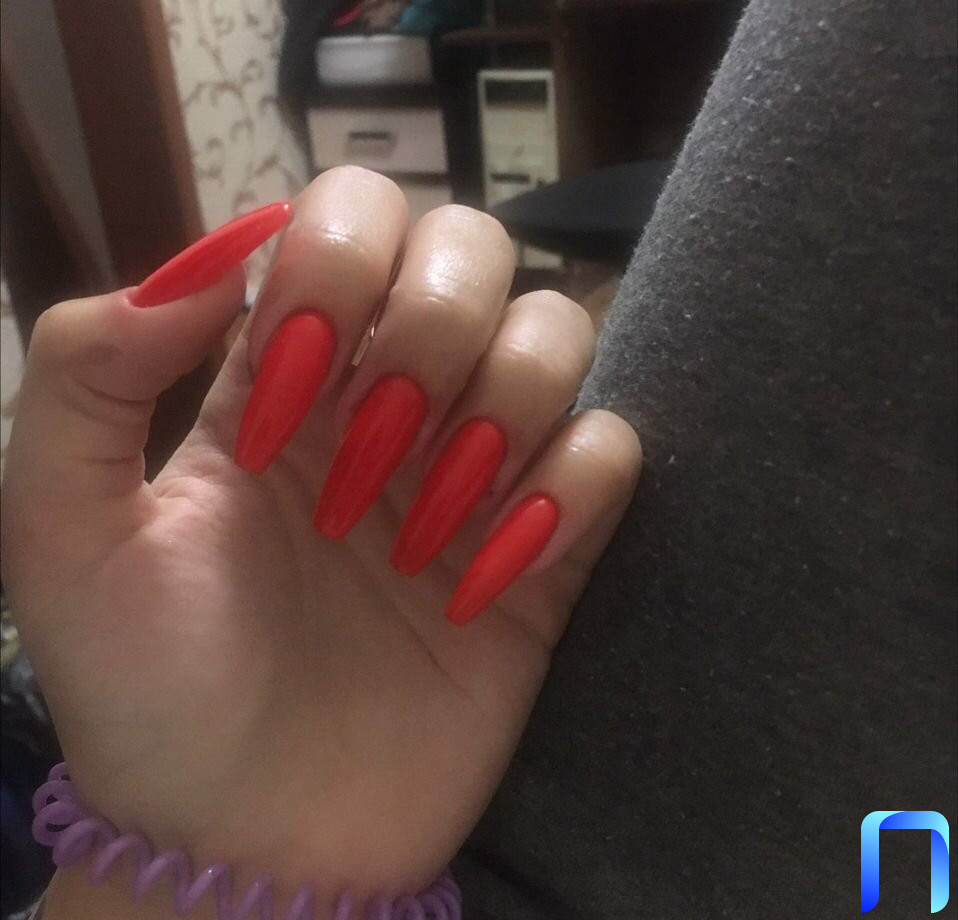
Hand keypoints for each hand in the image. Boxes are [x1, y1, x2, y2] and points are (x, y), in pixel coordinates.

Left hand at [2, 168, 640, 916]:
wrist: (250, 843)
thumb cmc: (152, 694)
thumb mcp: (65, 535)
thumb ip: (88, 376)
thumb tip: (210, 262)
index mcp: (286, 373)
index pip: (355, 216)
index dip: (337, 268)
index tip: (290, 392)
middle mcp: (393, 397)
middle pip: (476, 248)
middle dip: (433, 324)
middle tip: (370, 449)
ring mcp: (478, 469)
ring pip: (556, 331)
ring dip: (505, 404)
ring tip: (425, 526)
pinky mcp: (545, 549)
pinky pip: (610, 452)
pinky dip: (571, 489)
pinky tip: (494, 572)